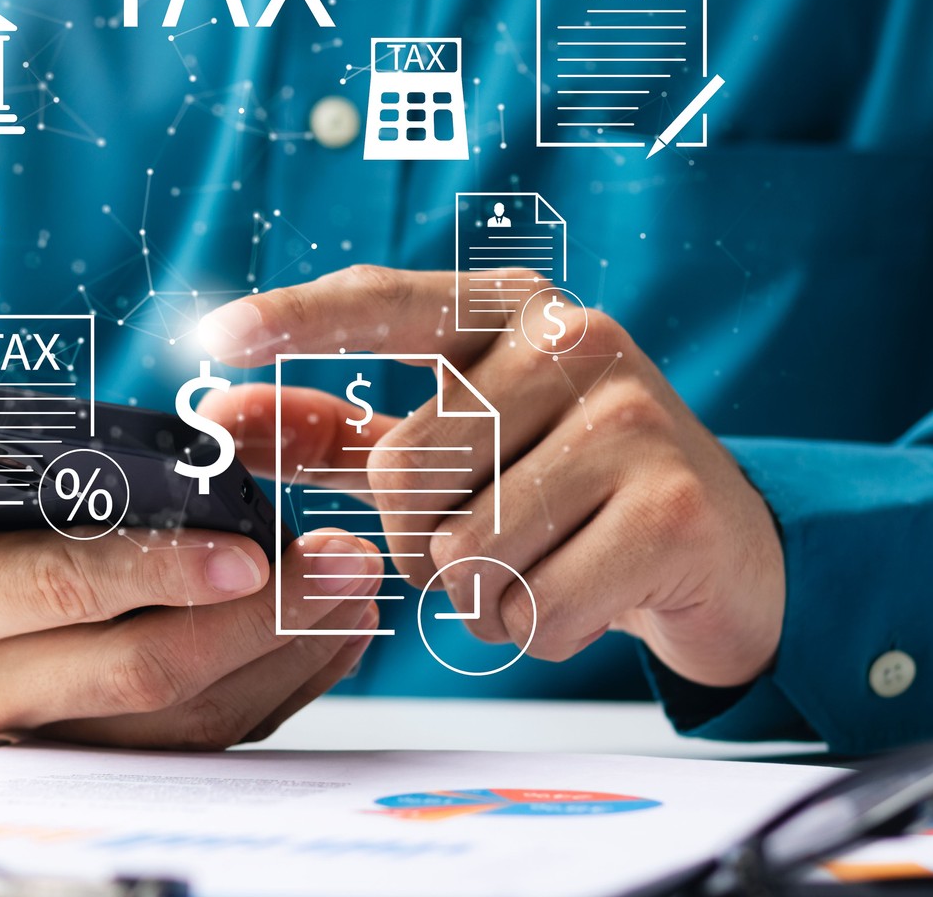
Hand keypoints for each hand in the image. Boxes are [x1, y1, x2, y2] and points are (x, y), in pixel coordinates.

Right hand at [0, 404, 382, 747]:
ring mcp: (50, 728)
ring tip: (355, 593)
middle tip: (343, 561)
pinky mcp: (95, 746)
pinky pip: (197, 737)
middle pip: (145, 671)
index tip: (251, 545)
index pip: (68, 590)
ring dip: (281, 661)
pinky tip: (329, 636)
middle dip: (257, 620)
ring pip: (183, 720)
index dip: (164, 572)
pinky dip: (274, 691)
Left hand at [195, 265, 784, 688]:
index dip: (295, 321)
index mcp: (511, 311)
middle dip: (420, 540)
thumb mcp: (453, 446)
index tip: (212, 338)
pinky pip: (533, 607)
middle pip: (405, 470)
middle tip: (490, 533)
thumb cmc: (565, 486)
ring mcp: (631, 418)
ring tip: (544, 561)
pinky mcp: (671, 506)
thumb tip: (223, 415)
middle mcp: (575, 341)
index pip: (382, 302)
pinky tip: (586, 591)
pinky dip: (536, 629)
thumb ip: (338, 431)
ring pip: (465, 550)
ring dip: (481, 594)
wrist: (720, 548)